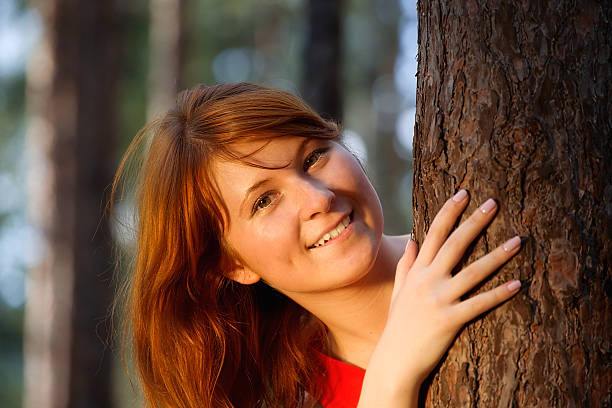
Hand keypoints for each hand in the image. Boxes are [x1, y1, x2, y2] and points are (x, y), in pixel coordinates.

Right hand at [359, 190, 521, 405]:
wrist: (394, 359)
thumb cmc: (398, 325)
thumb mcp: (398, 291)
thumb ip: (406, 264)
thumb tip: (412, 240)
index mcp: (416, 271)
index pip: (433, 234)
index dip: (449, 212)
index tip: (463, 194)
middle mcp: (427, 280)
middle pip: (454, 244)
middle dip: (474, 221)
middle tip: (493, 203)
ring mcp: (438, 299)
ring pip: (472, 272)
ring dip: (497, 255)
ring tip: (518, 241)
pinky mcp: (450, 320)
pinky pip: (479, 304)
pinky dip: (499, 294)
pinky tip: (517, 284)